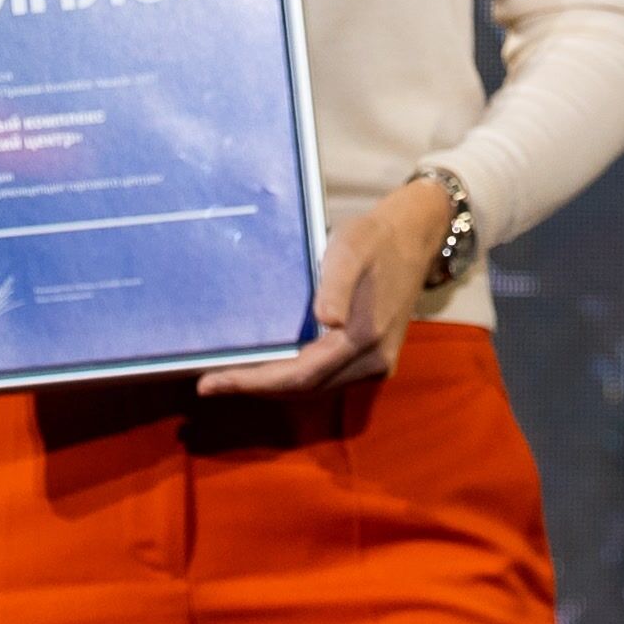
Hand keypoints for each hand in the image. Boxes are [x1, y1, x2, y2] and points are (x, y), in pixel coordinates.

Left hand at [196, 181, 454, 397]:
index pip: (300, 375)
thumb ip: (337, 285)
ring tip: (230, 376)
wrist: (415, 235)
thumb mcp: (350, 250)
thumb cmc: (374, 238)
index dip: (253, 383)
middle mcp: (373, 361)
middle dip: (255, 387)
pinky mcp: (375, 358)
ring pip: (315, 387)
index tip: (211, 383)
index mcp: (365, 337)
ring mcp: (377, 364)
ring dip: (272, 385)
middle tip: (208, 382)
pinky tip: (268, 366)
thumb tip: (326, 322)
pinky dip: (293, 376)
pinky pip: (326, 377)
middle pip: (304, 388)